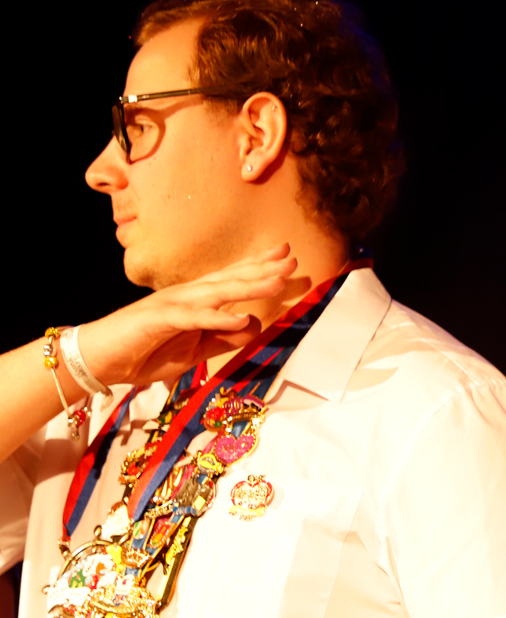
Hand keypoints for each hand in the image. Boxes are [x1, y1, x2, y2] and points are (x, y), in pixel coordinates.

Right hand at [74, 245, 295, 388]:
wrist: (101, 360)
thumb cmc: (146, 351)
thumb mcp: (196, 350)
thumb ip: (224, 338)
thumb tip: (254, 324)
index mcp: (196, 300)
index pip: (232, 280)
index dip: (260, 268)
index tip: (287, 258)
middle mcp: (187, 295)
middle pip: (230, 279)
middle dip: (262, 269)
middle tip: (292, 259)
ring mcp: (172, 305)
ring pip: (216, 293)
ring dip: (248, 286)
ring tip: (277, 280)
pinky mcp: (158, 320)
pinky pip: (193, 318)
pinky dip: (218, 317)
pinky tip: (242, 316)